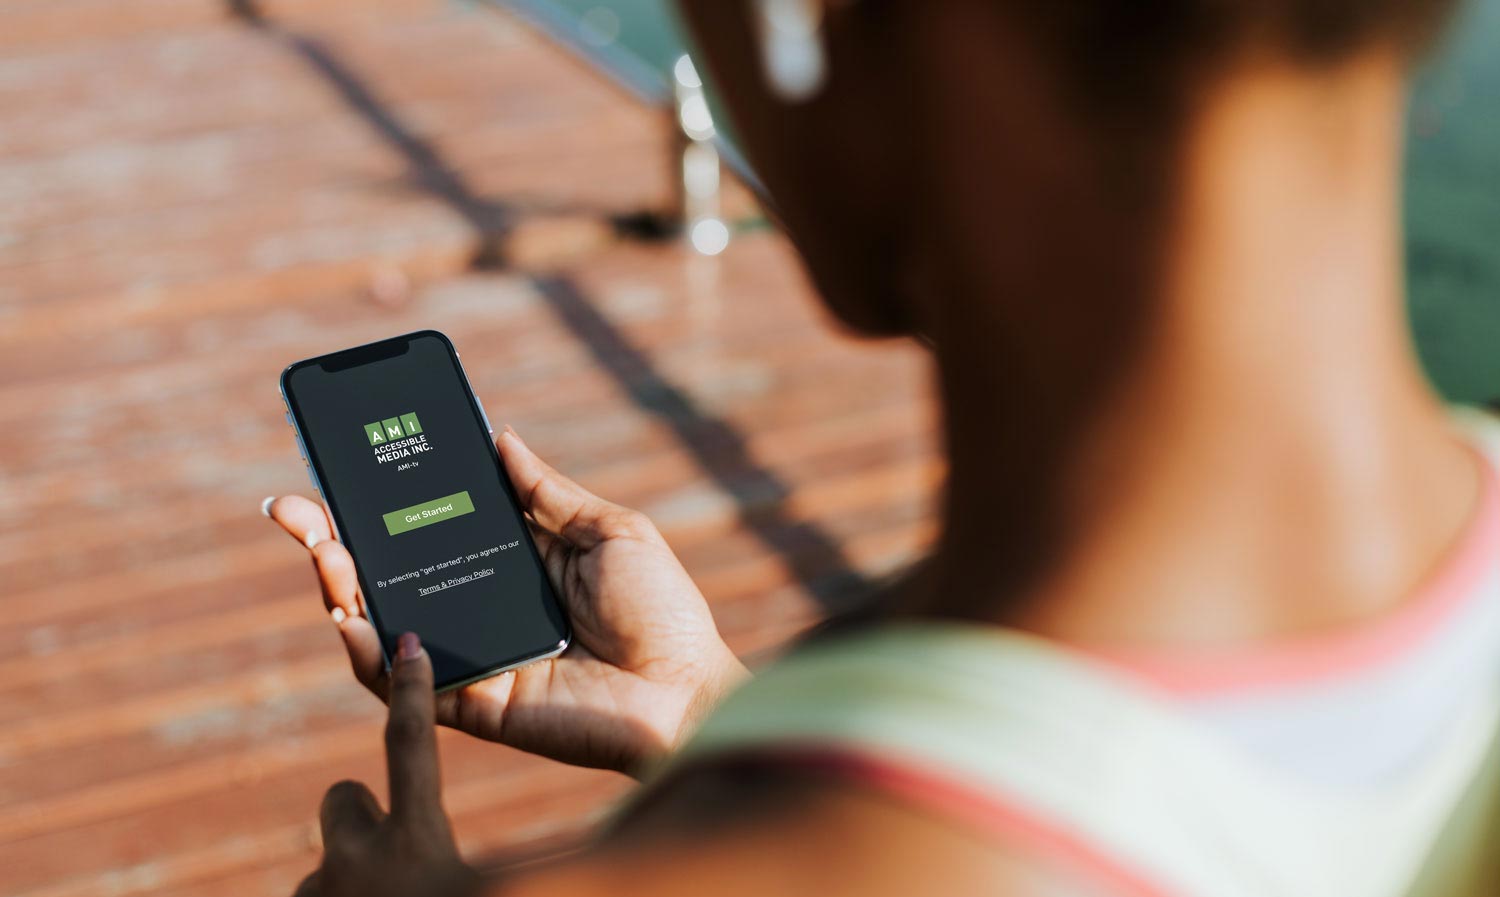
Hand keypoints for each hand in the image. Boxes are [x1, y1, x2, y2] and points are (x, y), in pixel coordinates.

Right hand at [267, 427, 746, 775]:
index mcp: (510, 564)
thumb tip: (499, 436)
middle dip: (330, 540)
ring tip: (321, 552)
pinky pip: (404, 685)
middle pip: (389, 574)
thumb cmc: (663, 612)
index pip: (428, 526)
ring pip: (381, 627)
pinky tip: (354, 619)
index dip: (381, 501)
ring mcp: (469, 657)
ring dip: (339, 590)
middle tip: (293, 508)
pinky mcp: (471, 705)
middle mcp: (478, 608)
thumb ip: (548, 492)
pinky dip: (371, 656)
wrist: (687, 691)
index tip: (340, 464)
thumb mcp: (610, 532)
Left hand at [296, 632, 477, 896]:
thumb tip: (536, 842)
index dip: (410, 691)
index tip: (409, 644)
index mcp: (416, 845)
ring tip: (386, 896)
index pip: (409, 745)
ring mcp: (318, 890)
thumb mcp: (480, 887)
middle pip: (343, 799)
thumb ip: (480, 862)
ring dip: (355, 874)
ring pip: (331, 857)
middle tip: (393, 858)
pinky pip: (317, 895)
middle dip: (363, 815)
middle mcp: (356, 861)